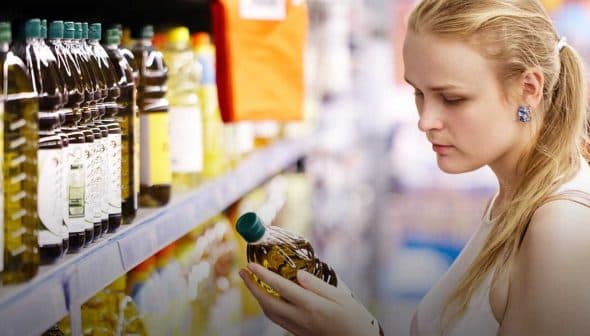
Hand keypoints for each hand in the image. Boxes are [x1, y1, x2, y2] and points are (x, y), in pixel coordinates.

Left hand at [239, 263, 381, 335]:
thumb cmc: (354, 317)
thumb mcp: (341, 296)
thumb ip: (318, 284)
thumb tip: (299, 274)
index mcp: (311, 305)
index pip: (280, 287)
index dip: (263, 275)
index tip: (250, 264)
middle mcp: (300, 317)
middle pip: (267, 302)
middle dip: (252, 286)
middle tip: (242, 272)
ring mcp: (298, 327)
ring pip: (269, 313)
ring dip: (257, 297)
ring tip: (251, 283)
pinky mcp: (299, 333)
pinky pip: (277, 319)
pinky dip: (267, 307)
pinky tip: (267, 298)